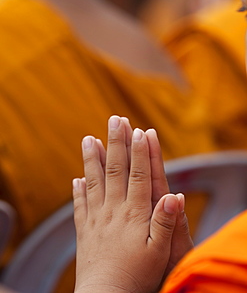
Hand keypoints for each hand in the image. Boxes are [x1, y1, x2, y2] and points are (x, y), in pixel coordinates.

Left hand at [73, 116, 192, 292]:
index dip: (139, 151)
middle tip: (114, 120)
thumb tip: (174, 194)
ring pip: (93, 181)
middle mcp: (113, 210)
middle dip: (116, 143)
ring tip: (89, 138)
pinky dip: (78, 189)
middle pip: (115, 169)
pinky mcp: (84, 230)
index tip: (139, 130)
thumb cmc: (137, 276)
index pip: (137, 174)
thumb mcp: (159, 252)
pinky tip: (76, 178)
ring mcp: (96, 218)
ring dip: (92, 158)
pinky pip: (79, 204)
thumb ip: (165, 222)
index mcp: (134, 213)